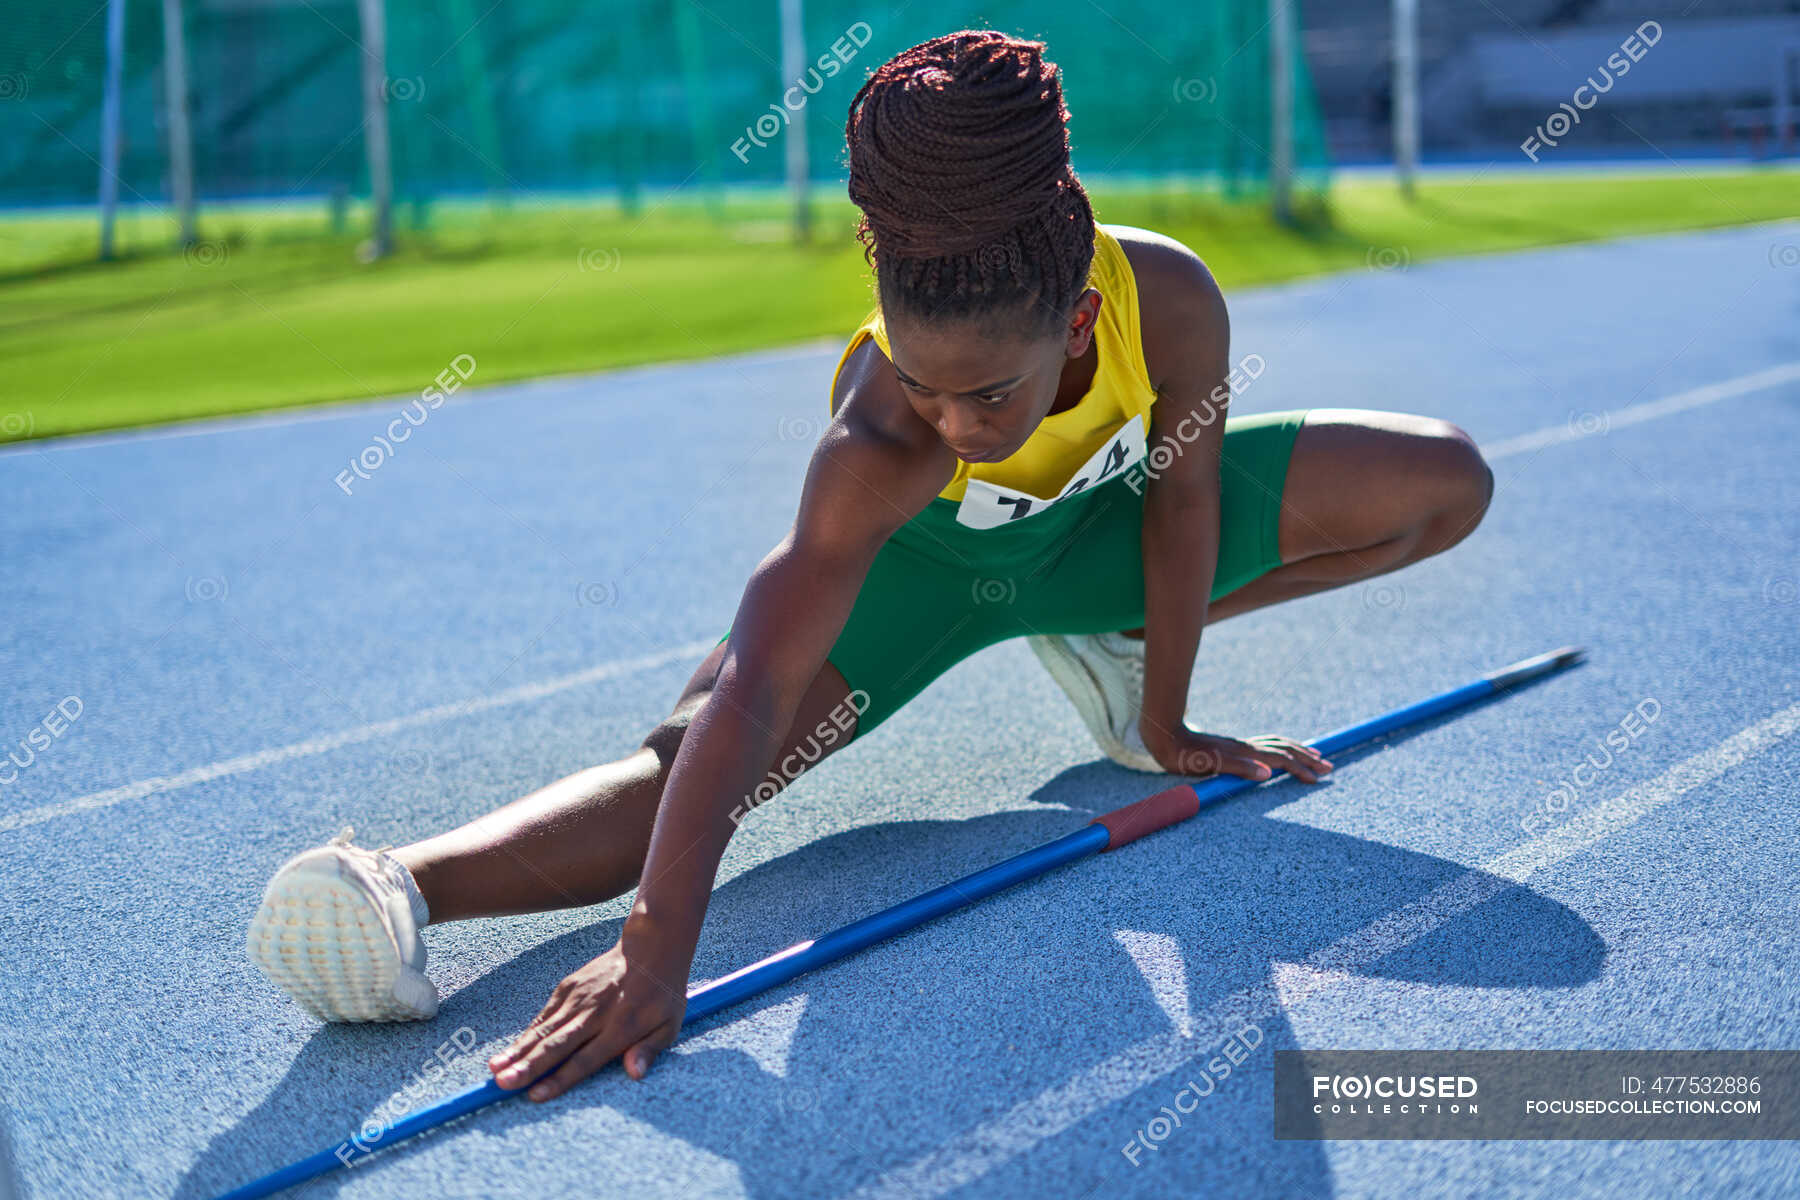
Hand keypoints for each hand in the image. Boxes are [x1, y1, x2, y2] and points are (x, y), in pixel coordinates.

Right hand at [488, 936, 687, 1100]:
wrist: (651, 948)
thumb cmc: (662, 994)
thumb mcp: (670, 1025)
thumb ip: (650, 1049)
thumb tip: (635, 1073)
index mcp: (621, 1026)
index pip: (585, 1058)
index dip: (560, 1078)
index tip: (536, 1095)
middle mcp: (595, 1013)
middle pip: (558, 1045)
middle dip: (528, 1066)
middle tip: (503, 1084)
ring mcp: (579, 998)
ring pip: (544, 1029)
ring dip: (518, 1051)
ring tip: (495, 1069)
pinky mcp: (568, 986)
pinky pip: (544, 1015)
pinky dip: (527, 1033)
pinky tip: (510, 1050)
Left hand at [1138, 720, 1332, 782]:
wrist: (1165, 737)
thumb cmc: (1184, 755)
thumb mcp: (1208, 764)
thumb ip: (1239, 768)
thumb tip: (1268, 773)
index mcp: (1244, 753)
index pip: (1280, 760)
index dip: (1300, 769)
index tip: (1317, 779)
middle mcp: (1246, 747)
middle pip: (1285, 749)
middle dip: (1307, 758)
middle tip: (1329, 767)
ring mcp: (1240, 746)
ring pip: (1277, 745)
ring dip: (1298, 750)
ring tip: (1315, 755)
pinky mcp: (1232, 748)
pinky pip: (1266, 745)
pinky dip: (1281, 748)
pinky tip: (1280, 754)